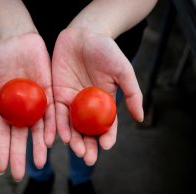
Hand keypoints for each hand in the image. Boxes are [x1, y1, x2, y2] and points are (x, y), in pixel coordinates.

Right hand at [0, 33, 55, 180]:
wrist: (16, 39)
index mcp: (5, 110)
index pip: (2, 135)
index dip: (1, 151)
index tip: (0, 168)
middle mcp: (21, 110)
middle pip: (21, 137)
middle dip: (19, 156)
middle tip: (18, 175)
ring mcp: (36, 103)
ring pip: (39, 129)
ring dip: (39, 147)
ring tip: (39, 163)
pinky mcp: (50, 93)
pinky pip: (52, 112)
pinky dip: (52, 126)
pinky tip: (51, 140)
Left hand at [52, 27, 142, 164]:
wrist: (84, 34)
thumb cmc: (106, 50)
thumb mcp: (123, 71)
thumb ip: (132, 93)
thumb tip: (141, 118)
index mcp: (105, 103)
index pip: (107, 125)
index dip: (107, 137)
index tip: (106, 146)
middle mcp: (88, 106)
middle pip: (87, 131)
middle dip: (88, 146)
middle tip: (87, 158)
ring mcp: (71, 101)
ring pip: (71, 126)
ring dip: (73, 140)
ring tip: (75, 150)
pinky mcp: (56, 94)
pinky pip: (55, 113)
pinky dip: (57, 125)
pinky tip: (58, 136)